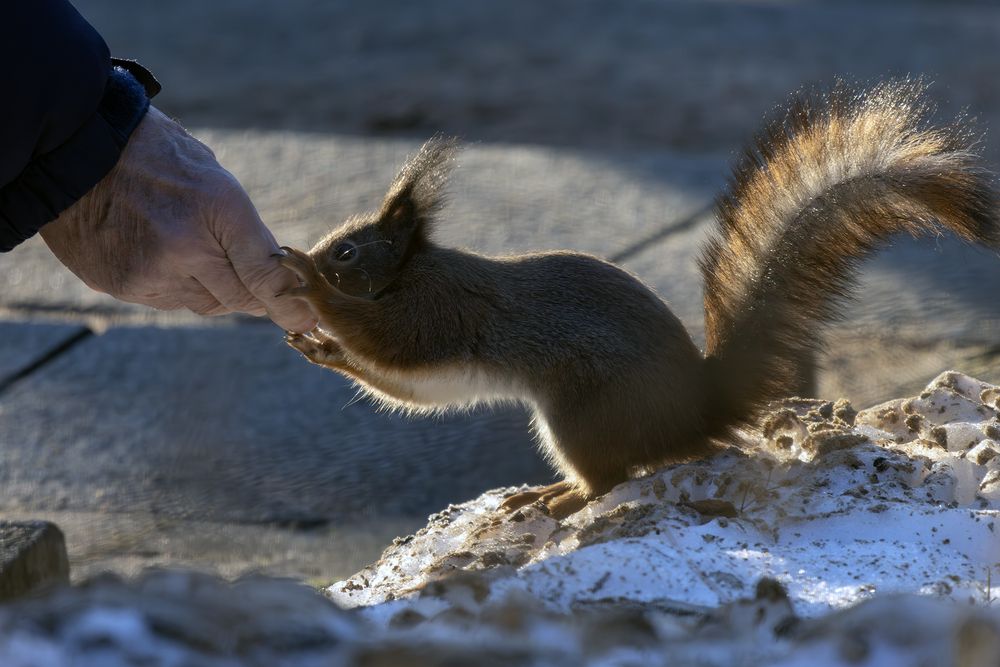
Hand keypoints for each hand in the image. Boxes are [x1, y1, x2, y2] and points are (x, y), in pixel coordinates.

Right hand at [39, 106, 315, 331]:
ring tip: (192, 248)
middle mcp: (184, 247)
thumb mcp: (213, 177)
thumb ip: (245, 231)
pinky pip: (167, 301)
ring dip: (212, 288)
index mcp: (217, 208)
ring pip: (204, 303)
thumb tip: (278, 279)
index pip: (265, 274)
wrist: (72, 146)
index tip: (307, 320)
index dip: (290, 304)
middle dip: (252, 293)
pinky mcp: (122, 285)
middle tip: (255, 282)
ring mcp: (149, 272)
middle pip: (239, 298)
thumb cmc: (154, 154)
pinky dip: (176, 286)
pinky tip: (161, 254)